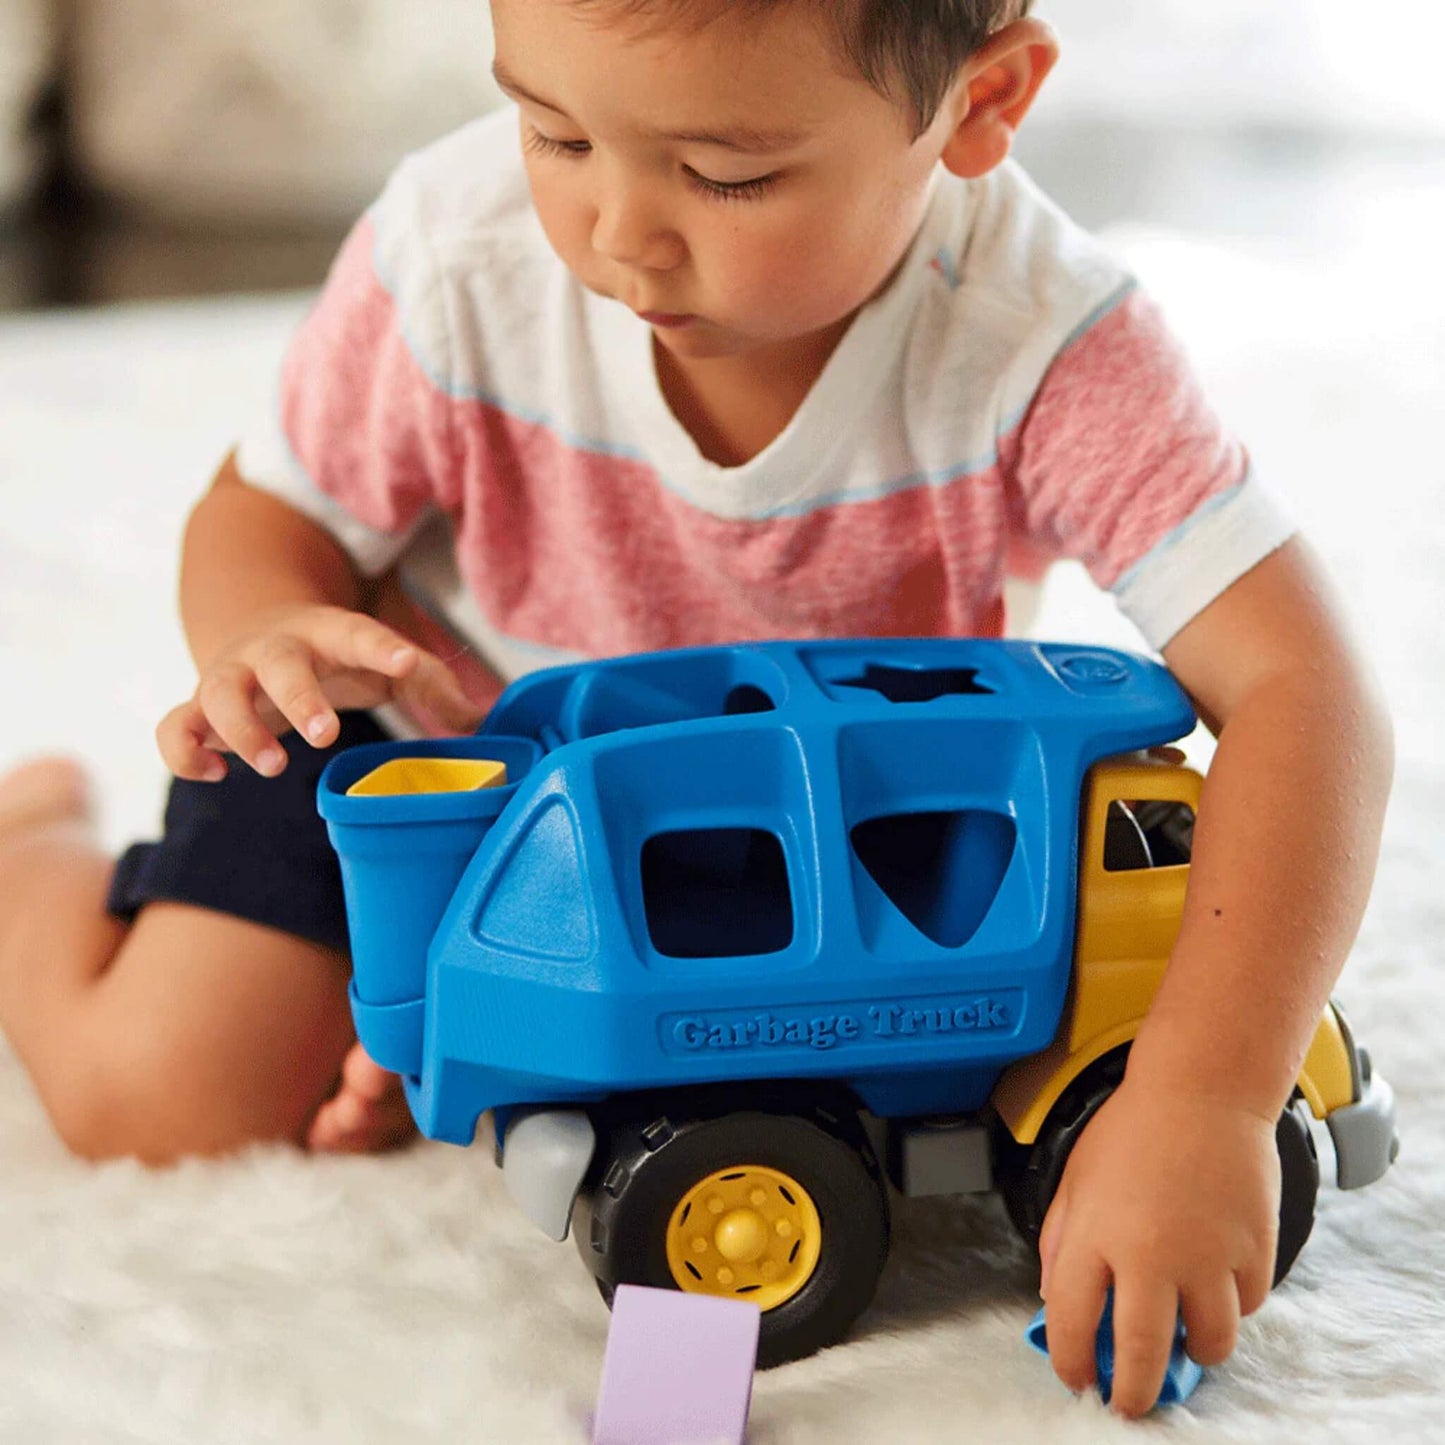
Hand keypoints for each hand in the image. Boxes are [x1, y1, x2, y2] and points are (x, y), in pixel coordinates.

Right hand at [157, 603, 484, 780]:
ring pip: (217, 692)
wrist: (262, 627)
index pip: (357, 633)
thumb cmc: (340, 655)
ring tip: (273, 767)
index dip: (383, 648)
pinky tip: (216, 775)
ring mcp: (231, 675)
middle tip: (325, 735)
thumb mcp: (387, 662)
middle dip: (299, 698)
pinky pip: (174, 727)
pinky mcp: (199, 706)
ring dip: (239, 730)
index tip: (407, 663)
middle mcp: (274, 649)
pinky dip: (183, 751)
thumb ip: (431, 686)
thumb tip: (479, 723)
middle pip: (278, 664)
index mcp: (329, 633)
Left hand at [1037, 1076, 1279, 1416]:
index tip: (1077, 1378)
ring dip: (1193, 1352)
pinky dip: (1231, 1305)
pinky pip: (1245, 1306)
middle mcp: (1149, 1253)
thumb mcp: (1076, 1178)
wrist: (1202, 1089)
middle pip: (1141, 1355)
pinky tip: (1215, 1282)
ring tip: (1182, 1340)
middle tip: (1131, 1405)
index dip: (1070, 1362)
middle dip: (1133, 1393)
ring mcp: (1206, 1255)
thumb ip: (1059, 1240)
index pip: (1071, 1321)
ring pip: (1208, 1343)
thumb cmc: (1133, 1128)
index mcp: (1094, 1234)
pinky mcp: (1252, 1250)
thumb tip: (1054, 1299)